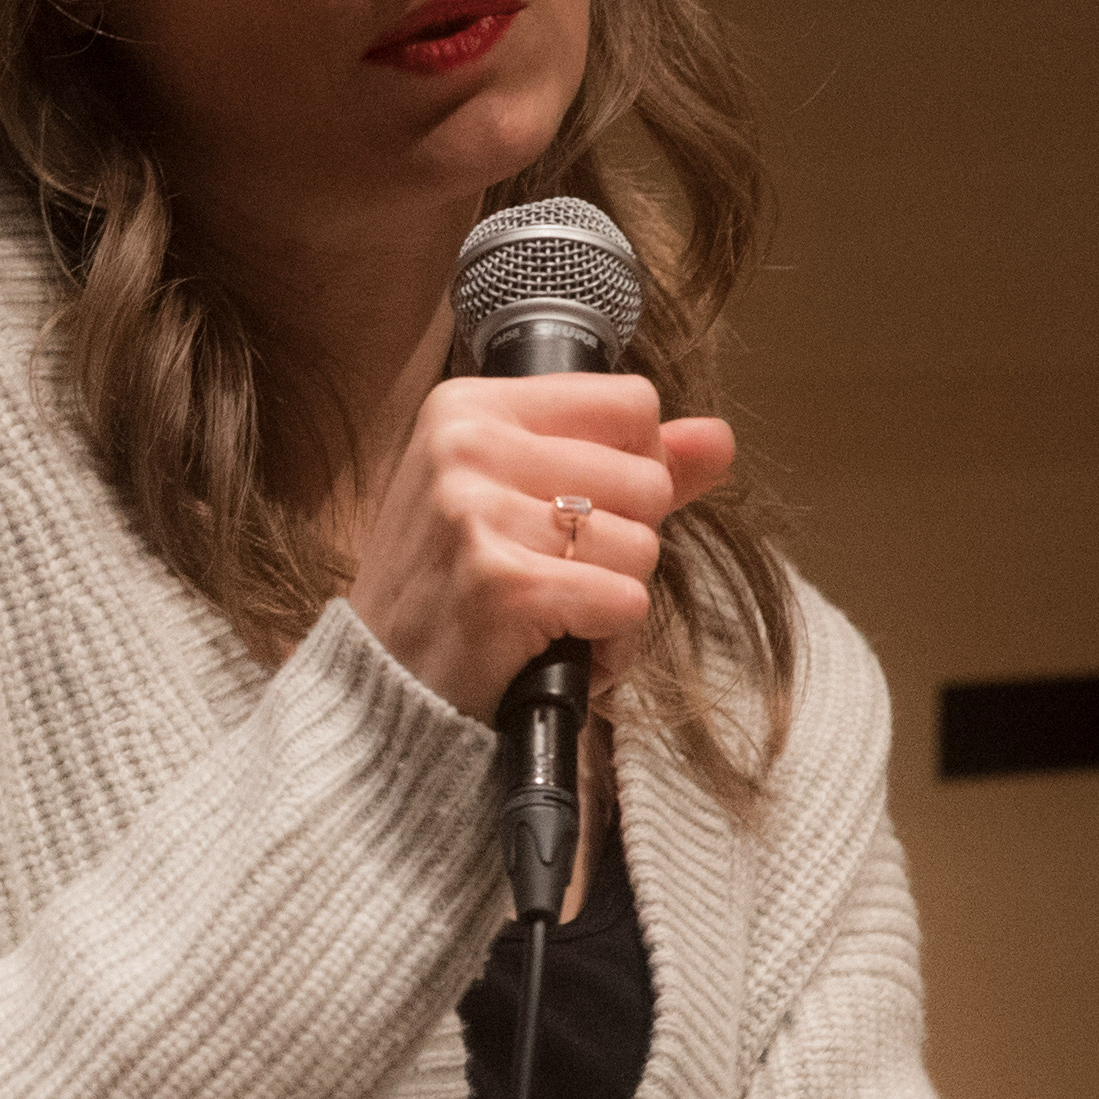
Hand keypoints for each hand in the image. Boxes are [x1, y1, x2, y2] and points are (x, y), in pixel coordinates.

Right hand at [341, 374, 741, 719]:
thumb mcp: (516, 501)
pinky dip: (605, 644)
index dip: (632, 468)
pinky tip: (550, 647)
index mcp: (468, 407)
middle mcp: (466, 445)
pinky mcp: (501, 583)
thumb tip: (719, 438)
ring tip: (547, 617)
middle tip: (549, 576)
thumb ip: (624, 461)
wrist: (378, 695)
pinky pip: (626, 603)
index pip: (632, 403)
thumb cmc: (453, 594)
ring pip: (643, 547)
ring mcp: (477, 512)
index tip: (574, 511)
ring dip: (611, 599)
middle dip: (622, 544)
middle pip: (648, 479)